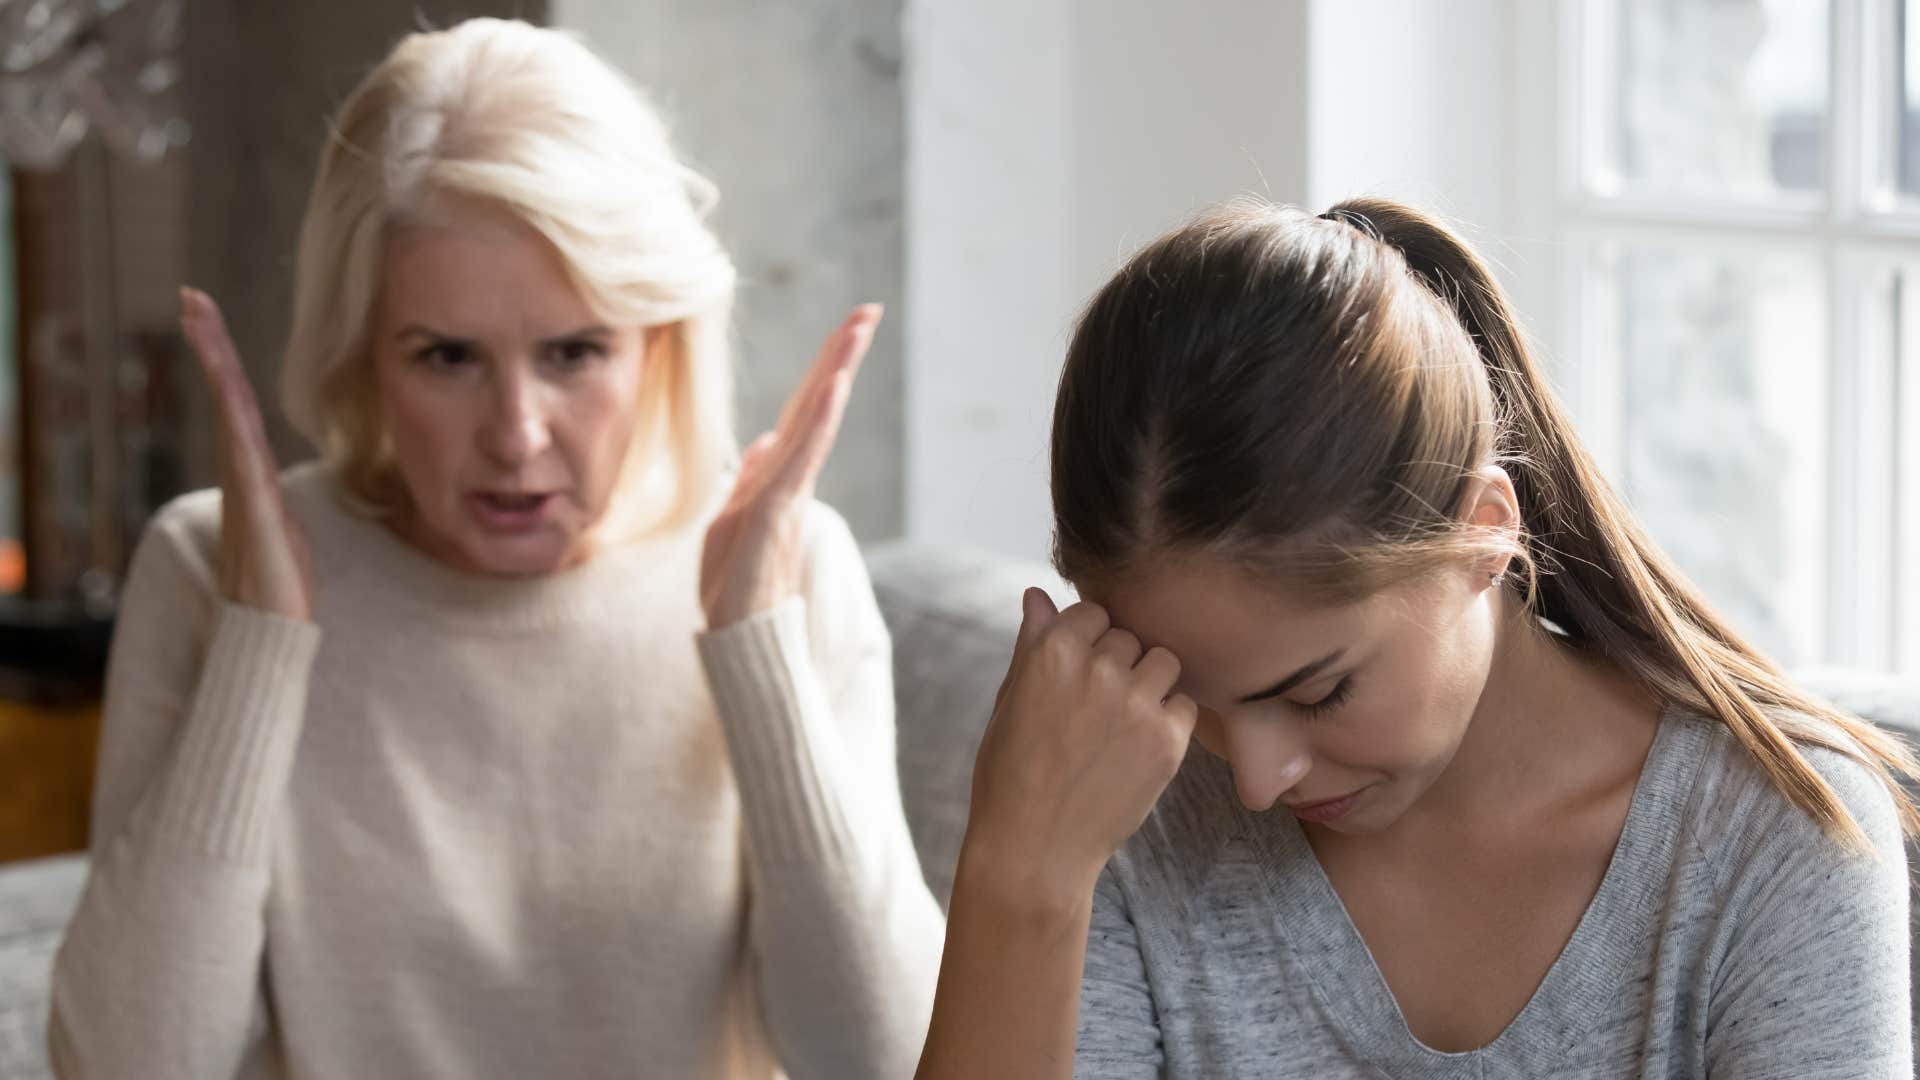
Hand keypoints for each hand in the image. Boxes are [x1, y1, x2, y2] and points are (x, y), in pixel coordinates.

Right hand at [179, 288, 312, 620]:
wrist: (269, 633)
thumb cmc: (281, 588)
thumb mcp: (286, 533)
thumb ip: (277, 509)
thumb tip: (277, 499)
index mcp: (252, 476)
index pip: (240, 407)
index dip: (226, 364)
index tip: (209, 319)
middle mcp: (242, 475)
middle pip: (228, 397)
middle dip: (211, 345)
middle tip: (192, 296)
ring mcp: (244, 488)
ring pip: (231, 412)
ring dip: (217, 363)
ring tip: (199, 316)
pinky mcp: (254, 509)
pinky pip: (242, 449)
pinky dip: (233, 412)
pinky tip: (226, 381)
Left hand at [700, 304, 878, 629]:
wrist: (736, 642)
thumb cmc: (734, 590)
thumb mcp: (730, 523)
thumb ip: (750, 481)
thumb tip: (763, 441)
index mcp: (776, 478)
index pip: (801, 412)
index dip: (822, 369)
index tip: (848, 326)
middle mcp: (789, 480)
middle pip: (816, 405)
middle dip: (841, 355)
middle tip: (869, 310)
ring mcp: (786, 495)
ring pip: (814, 422)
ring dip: (835, 373)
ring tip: (858, 330)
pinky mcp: (776, 514)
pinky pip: (799, 458)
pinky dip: (817, 421)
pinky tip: (833, 388)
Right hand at [959, 589, 1196, 909]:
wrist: (1034, 848)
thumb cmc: (1011, 774)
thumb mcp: (1009, 701)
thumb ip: (1031, 642)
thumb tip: (1037, 594)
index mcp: (1051, 651)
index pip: (1093, 612)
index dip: (1087, 644)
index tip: (1077, 679)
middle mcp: (1096, 668)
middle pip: (1130, 638)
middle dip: (1118, 665)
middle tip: (1094, 713)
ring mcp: (1136, 703)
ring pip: (1164, 663)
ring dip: (1149, 685)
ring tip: (1121, 726)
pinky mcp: (1166, 740)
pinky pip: (1184, 705)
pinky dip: (1168, 722)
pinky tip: (1136, 749)